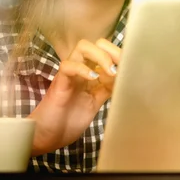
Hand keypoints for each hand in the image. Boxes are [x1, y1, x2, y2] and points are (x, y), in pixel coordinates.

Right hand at [28, 38, 120, 155]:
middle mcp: (81, 69)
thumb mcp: (96, 102)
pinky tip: (92, 79)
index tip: (131, 67)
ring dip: (100, 56)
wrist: (48, 136)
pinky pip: (68, 66)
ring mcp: (70, 74)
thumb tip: (126, 78)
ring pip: (82, 47)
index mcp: (91, 73)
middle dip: (112, 51)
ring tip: (110, 71)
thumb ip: (107, 89)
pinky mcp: (60, 83)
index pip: (106, 52)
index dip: (120, 56)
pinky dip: (82, 69)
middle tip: (120, 66)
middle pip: (96, 44)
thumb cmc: (70, 120)